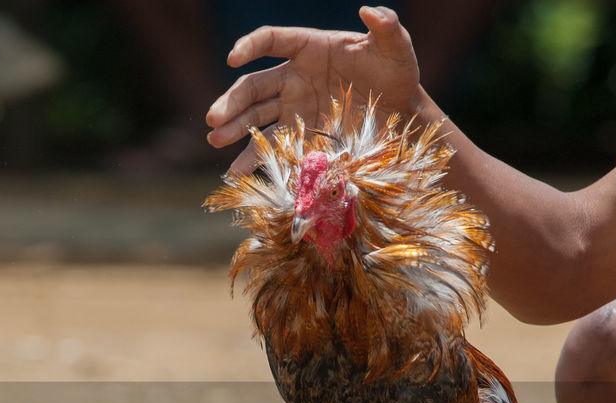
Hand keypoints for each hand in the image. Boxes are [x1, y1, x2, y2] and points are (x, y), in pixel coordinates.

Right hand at [206, 6, 421, 172]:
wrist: (401, 116)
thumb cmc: (397, 75)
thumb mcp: (397, 49)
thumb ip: (387, 28)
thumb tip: (371, 11)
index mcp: (310, 49)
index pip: (273, 41)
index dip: (251, 45)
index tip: (234, 57)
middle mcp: (294, 78)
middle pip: (254, 86)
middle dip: (231, 101)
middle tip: (215, 119)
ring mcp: (293, 109)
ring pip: (254, 118)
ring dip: (233, 129)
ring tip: (216, 140)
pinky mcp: (299, 137)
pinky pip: (271, 147)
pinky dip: (252, 160)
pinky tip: (235, 172)